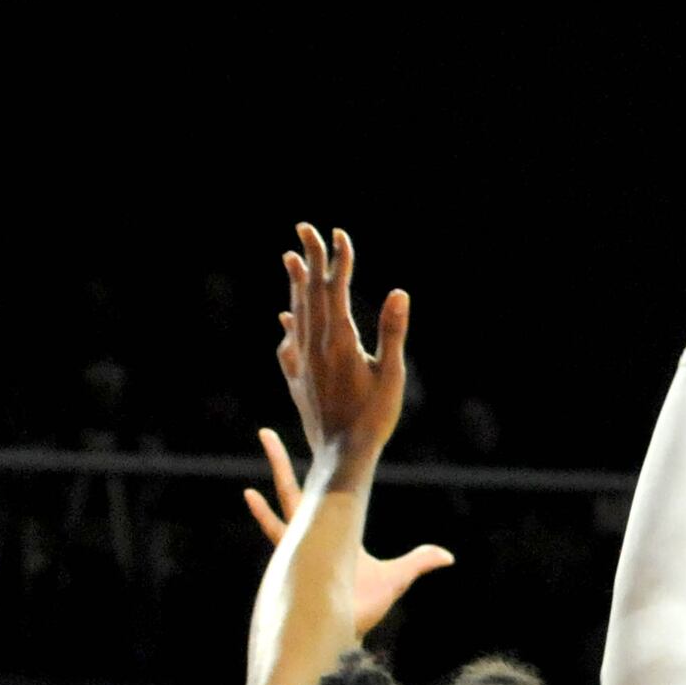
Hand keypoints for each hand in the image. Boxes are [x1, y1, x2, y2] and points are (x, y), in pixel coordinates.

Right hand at [243, 427, 453, 636]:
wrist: (340, 633)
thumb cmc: (361, 609)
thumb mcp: (395, 579)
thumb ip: (418, 563)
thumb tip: (448, 557)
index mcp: (333, 533)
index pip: (322, 495)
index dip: (319, 473)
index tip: (315, 449)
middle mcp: (312, 533)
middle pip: (296, 489)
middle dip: (284, 462)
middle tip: (268, 432)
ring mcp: (299, 542)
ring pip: (286, 498)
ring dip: (278, 469)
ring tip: (265, 436)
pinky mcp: (293, 557)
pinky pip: (276, 530)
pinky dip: (264, 513)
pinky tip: (249, 493)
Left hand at [279, 223, 408, 472]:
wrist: (340, 456)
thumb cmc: (373, 419)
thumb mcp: (391, 375)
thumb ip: (393, 332)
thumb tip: (400, 293)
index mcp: (340, 340)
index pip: (335, 287)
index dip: (338, 259)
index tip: (339, 233)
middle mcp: (315, 345)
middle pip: (310, 292)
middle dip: (309, 258)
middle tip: (304, 228)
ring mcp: (302, 363)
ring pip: (296, 312)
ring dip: (295, 283)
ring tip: (290, 259)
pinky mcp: (297, 381)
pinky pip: (288, 344)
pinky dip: (289, 325)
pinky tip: (286, 319)